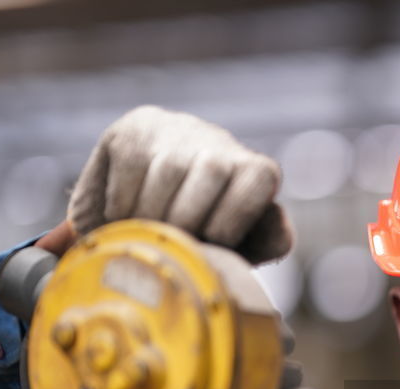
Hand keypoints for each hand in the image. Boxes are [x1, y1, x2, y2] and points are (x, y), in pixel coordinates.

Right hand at [67, 105, 293, 263]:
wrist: (155, 203)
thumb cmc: (208, 234)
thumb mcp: (245, 245)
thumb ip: (270, 239)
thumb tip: (278, 225)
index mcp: (256, 171)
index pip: (257, 181)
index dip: (231, 223)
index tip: (209, 245)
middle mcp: (219, 142)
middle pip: (212, 171)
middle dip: (188, 219)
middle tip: (170, 248)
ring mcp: (175, 130)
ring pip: (168, 170)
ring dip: (151, 215)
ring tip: (144, 239)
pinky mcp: (132, 130)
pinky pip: (130, 167)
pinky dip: (121, 203)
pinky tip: (122, 219)